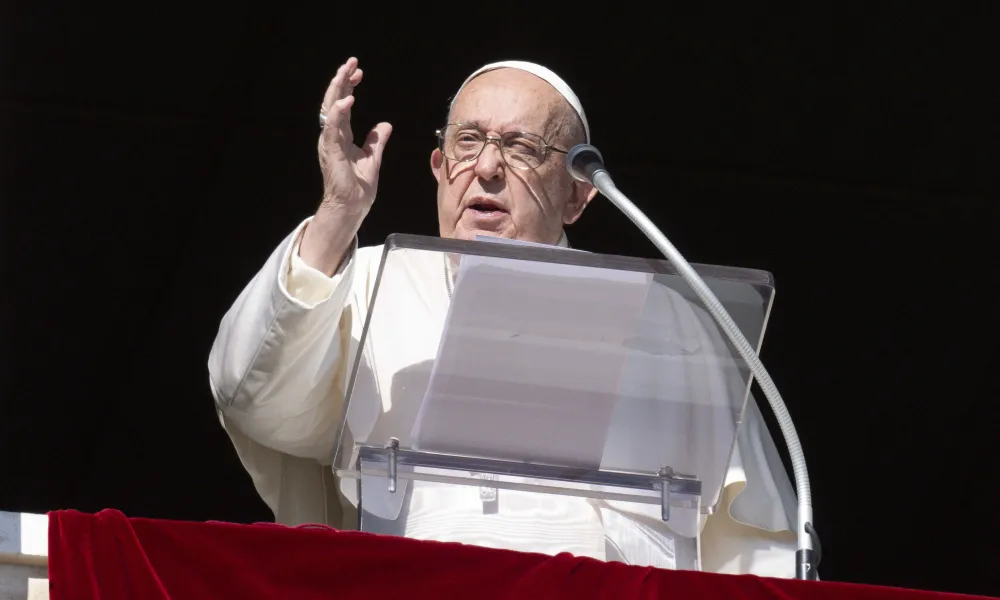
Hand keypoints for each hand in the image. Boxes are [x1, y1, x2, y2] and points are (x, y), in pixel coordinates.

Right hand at [301, 57, 390, 273]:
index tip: (359, 72)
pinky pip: (332, 128)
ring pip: (329, 109)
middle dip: (341, 79)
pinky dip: (338, 112)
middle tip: (351, 62)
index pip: (343, 104)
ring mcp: (330, 142)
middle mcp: (332, 135)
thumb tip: (385, 124)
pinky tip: (347, 99)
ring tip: (346, 71)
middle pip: (333, 100)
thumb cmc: (359, 186)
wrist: (353, 206)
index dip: (349, 86)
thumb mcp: (373, 157)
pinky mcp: (332, 152)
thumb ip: (376, 140)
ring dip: (337, 89)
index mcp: (341, 135)